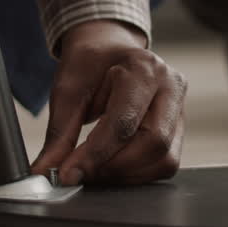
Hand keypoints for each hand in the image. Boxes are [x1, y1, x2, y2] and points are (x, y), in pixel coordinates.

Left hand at [31, 20, 186, 185]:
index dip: (95, 154)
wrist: (108, 51)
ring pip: (163, 160)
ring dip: (125, 175)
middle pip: (152, 144)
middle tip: (80, 174)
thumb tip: (47, 171)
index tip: (69, 174)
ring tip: (94, 170)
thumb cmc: (90, 65)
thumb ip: (60, 132)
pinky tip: (111, 166)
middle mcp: (171, 86)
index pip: (124, 122)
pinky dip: (136, 174)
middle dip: (112, 167)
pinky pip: (165, 164)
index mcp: (144, 68)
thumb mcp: (67, 89)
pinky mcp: (178, 129)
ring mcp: (180, 109)